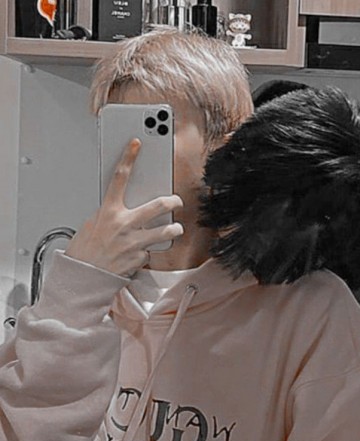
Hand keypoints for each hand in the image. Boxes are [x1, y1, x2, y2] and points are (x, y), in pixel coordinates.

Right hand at [65, 139, 183, 276]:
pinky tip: (138, 255)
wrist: (83, 277)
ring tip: (176, 228)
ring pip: (166, 231)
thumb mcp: (93, 224)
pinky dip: (147, 252)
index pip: (119, 177)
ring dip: (175, 229)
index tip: (136, 144)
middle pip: (159, 205)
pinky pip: (151, 251)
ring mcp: (135, 242)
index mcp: (109, 212)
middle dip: (174, 201)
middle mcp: (124, 225)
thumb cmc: (85, 251)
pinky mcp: (140, 258)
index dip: (128, 157)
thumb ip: (111, 213)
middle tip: (177, 201)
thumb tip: (125, 207)